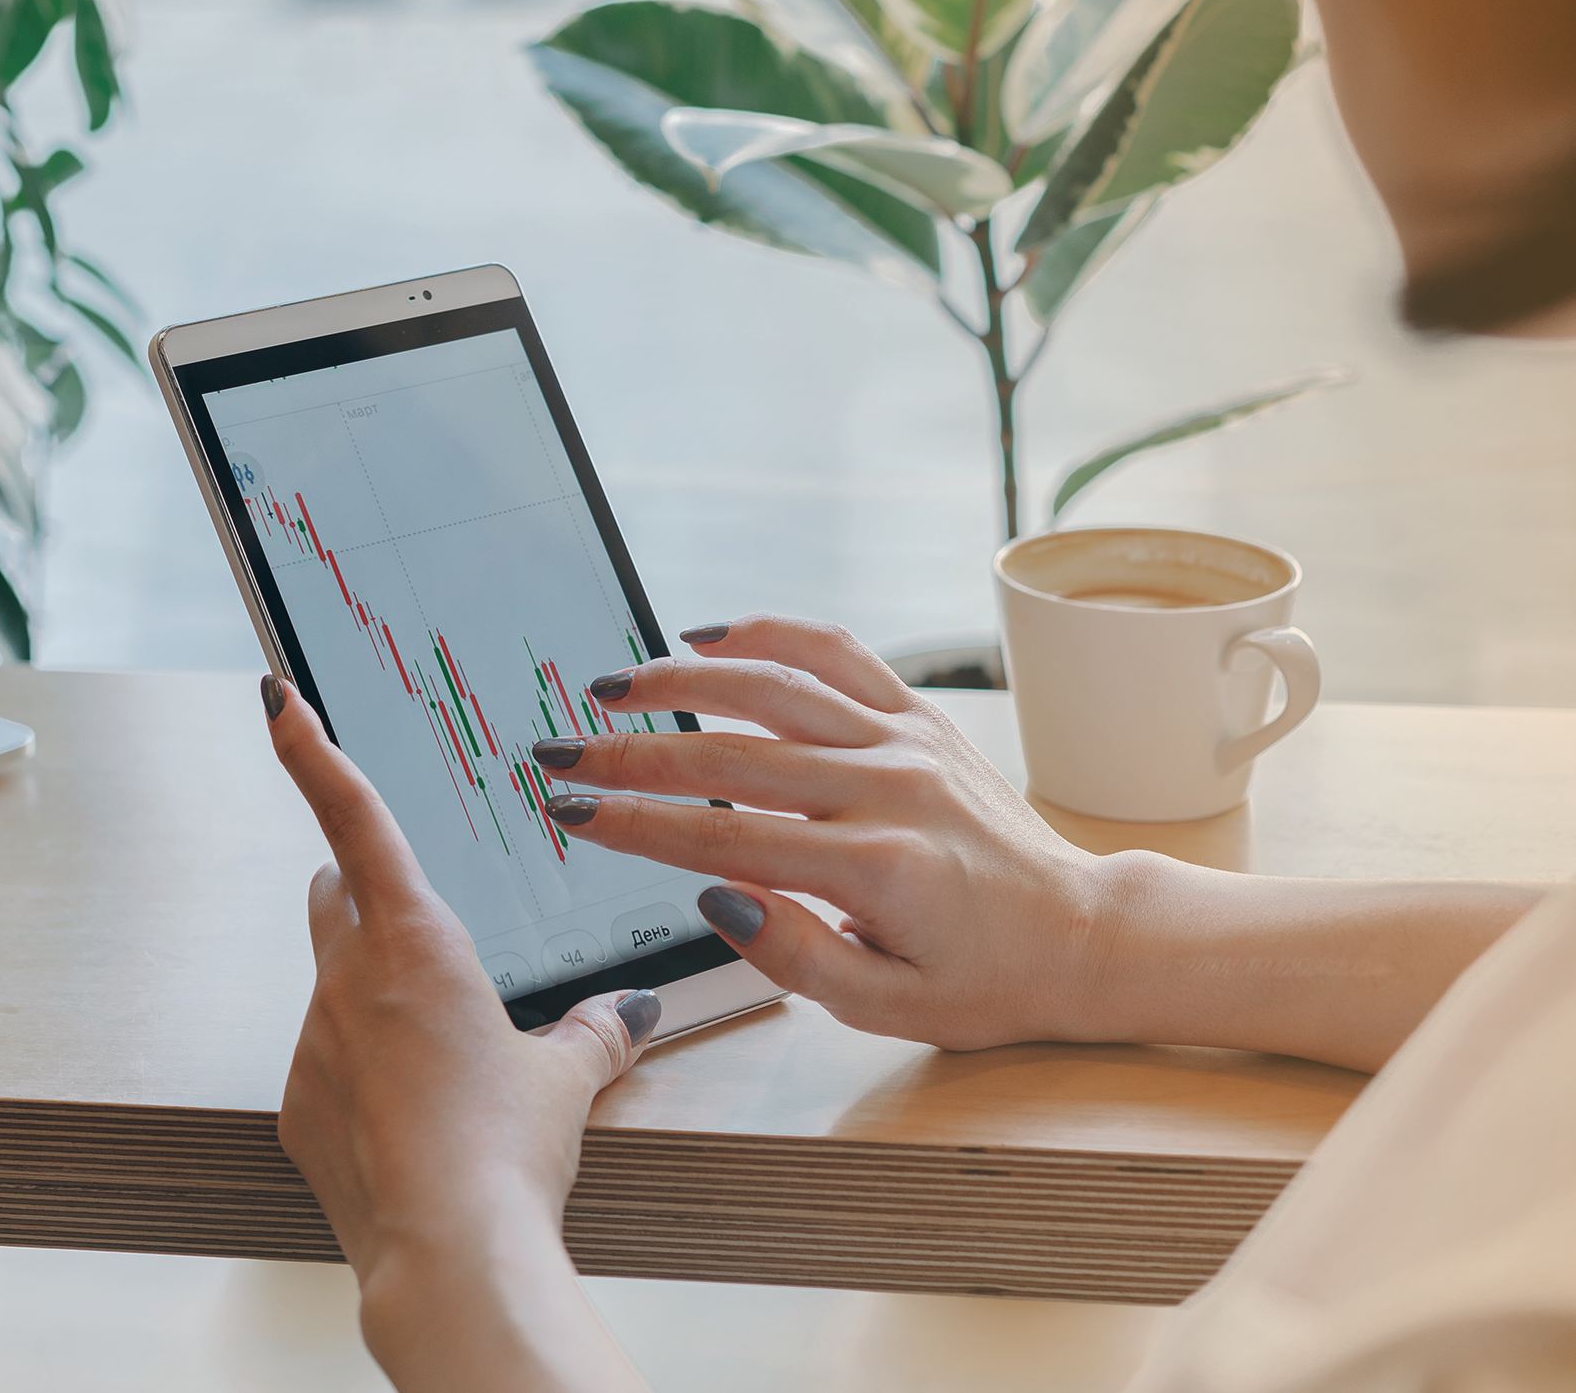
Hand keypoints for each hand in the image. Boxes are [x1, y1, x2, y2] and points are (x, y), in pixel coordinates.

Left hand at [261, 676, 656, 1392]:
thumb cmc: (507, 1152)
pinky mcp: (298, 1106)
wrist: (450, 1252)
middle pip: (335, 898)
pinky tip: (411, 1120)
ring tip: (441, 1059)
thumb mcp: (566, 1079)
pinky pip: (324, 1065)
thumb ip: (591, 1032)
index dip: (312, 752)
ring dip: (373, 996)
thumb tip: (623, 1014)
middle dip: (363, 890)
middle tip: (410, 915)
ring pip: (331, 986)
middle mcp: (347, 977)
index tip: (277, 703)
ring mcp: (312, 1042)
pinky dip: (360, 1072)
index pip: (353, 818)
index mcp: (414, 941)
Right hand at [534, 614, 1116, 1052]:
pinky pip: (837, 654)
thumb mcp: (887, 1008)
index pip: (720, 835)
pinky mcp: (921, 718)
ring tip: (613, 686)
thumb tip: (715, 896)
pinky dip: (769, 634)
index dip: (634, 824)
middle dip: (630, 752)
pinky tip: (709, 636)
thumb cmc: (985, 981)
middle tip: (560, 750)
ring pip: (776, 686)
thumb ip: (793, 957)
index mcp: (873, 867)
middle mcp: (888, 788)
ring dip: (683, 678)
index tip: (572, 812)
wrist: (1083, 934)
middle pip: (730, 752)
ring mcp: (907, 741)